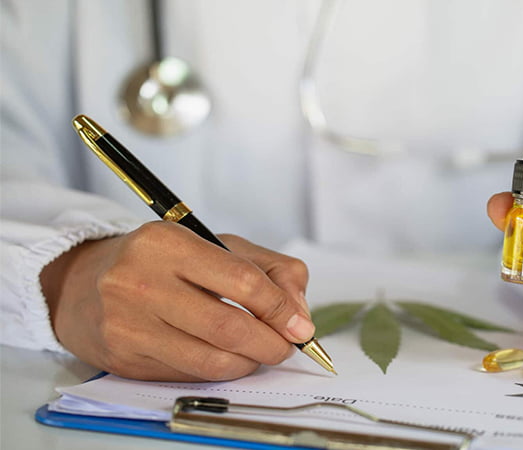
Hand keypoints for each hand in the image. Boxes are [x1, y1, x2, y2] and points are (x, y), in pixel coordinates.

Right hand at [40, 221, 311, 380]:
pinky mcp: (124, 359)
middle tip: (286, 347)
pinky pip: (189, 374)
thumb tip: (299, 316)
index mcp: (168, 242)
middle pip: (229, 327)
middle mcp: (141, 281)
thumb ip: (271, 270)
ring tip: (258, 352)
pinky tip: (225, 357)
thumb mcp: (219, 246)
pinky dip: (220, 370)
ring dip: (249, 363)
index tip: (300, 326)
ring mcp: (128, 324)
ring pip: (211, 360)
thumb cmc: (162, 262)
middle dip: (271, 344)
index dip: (280, 309)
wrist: (85, 284)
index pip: (242, 281)